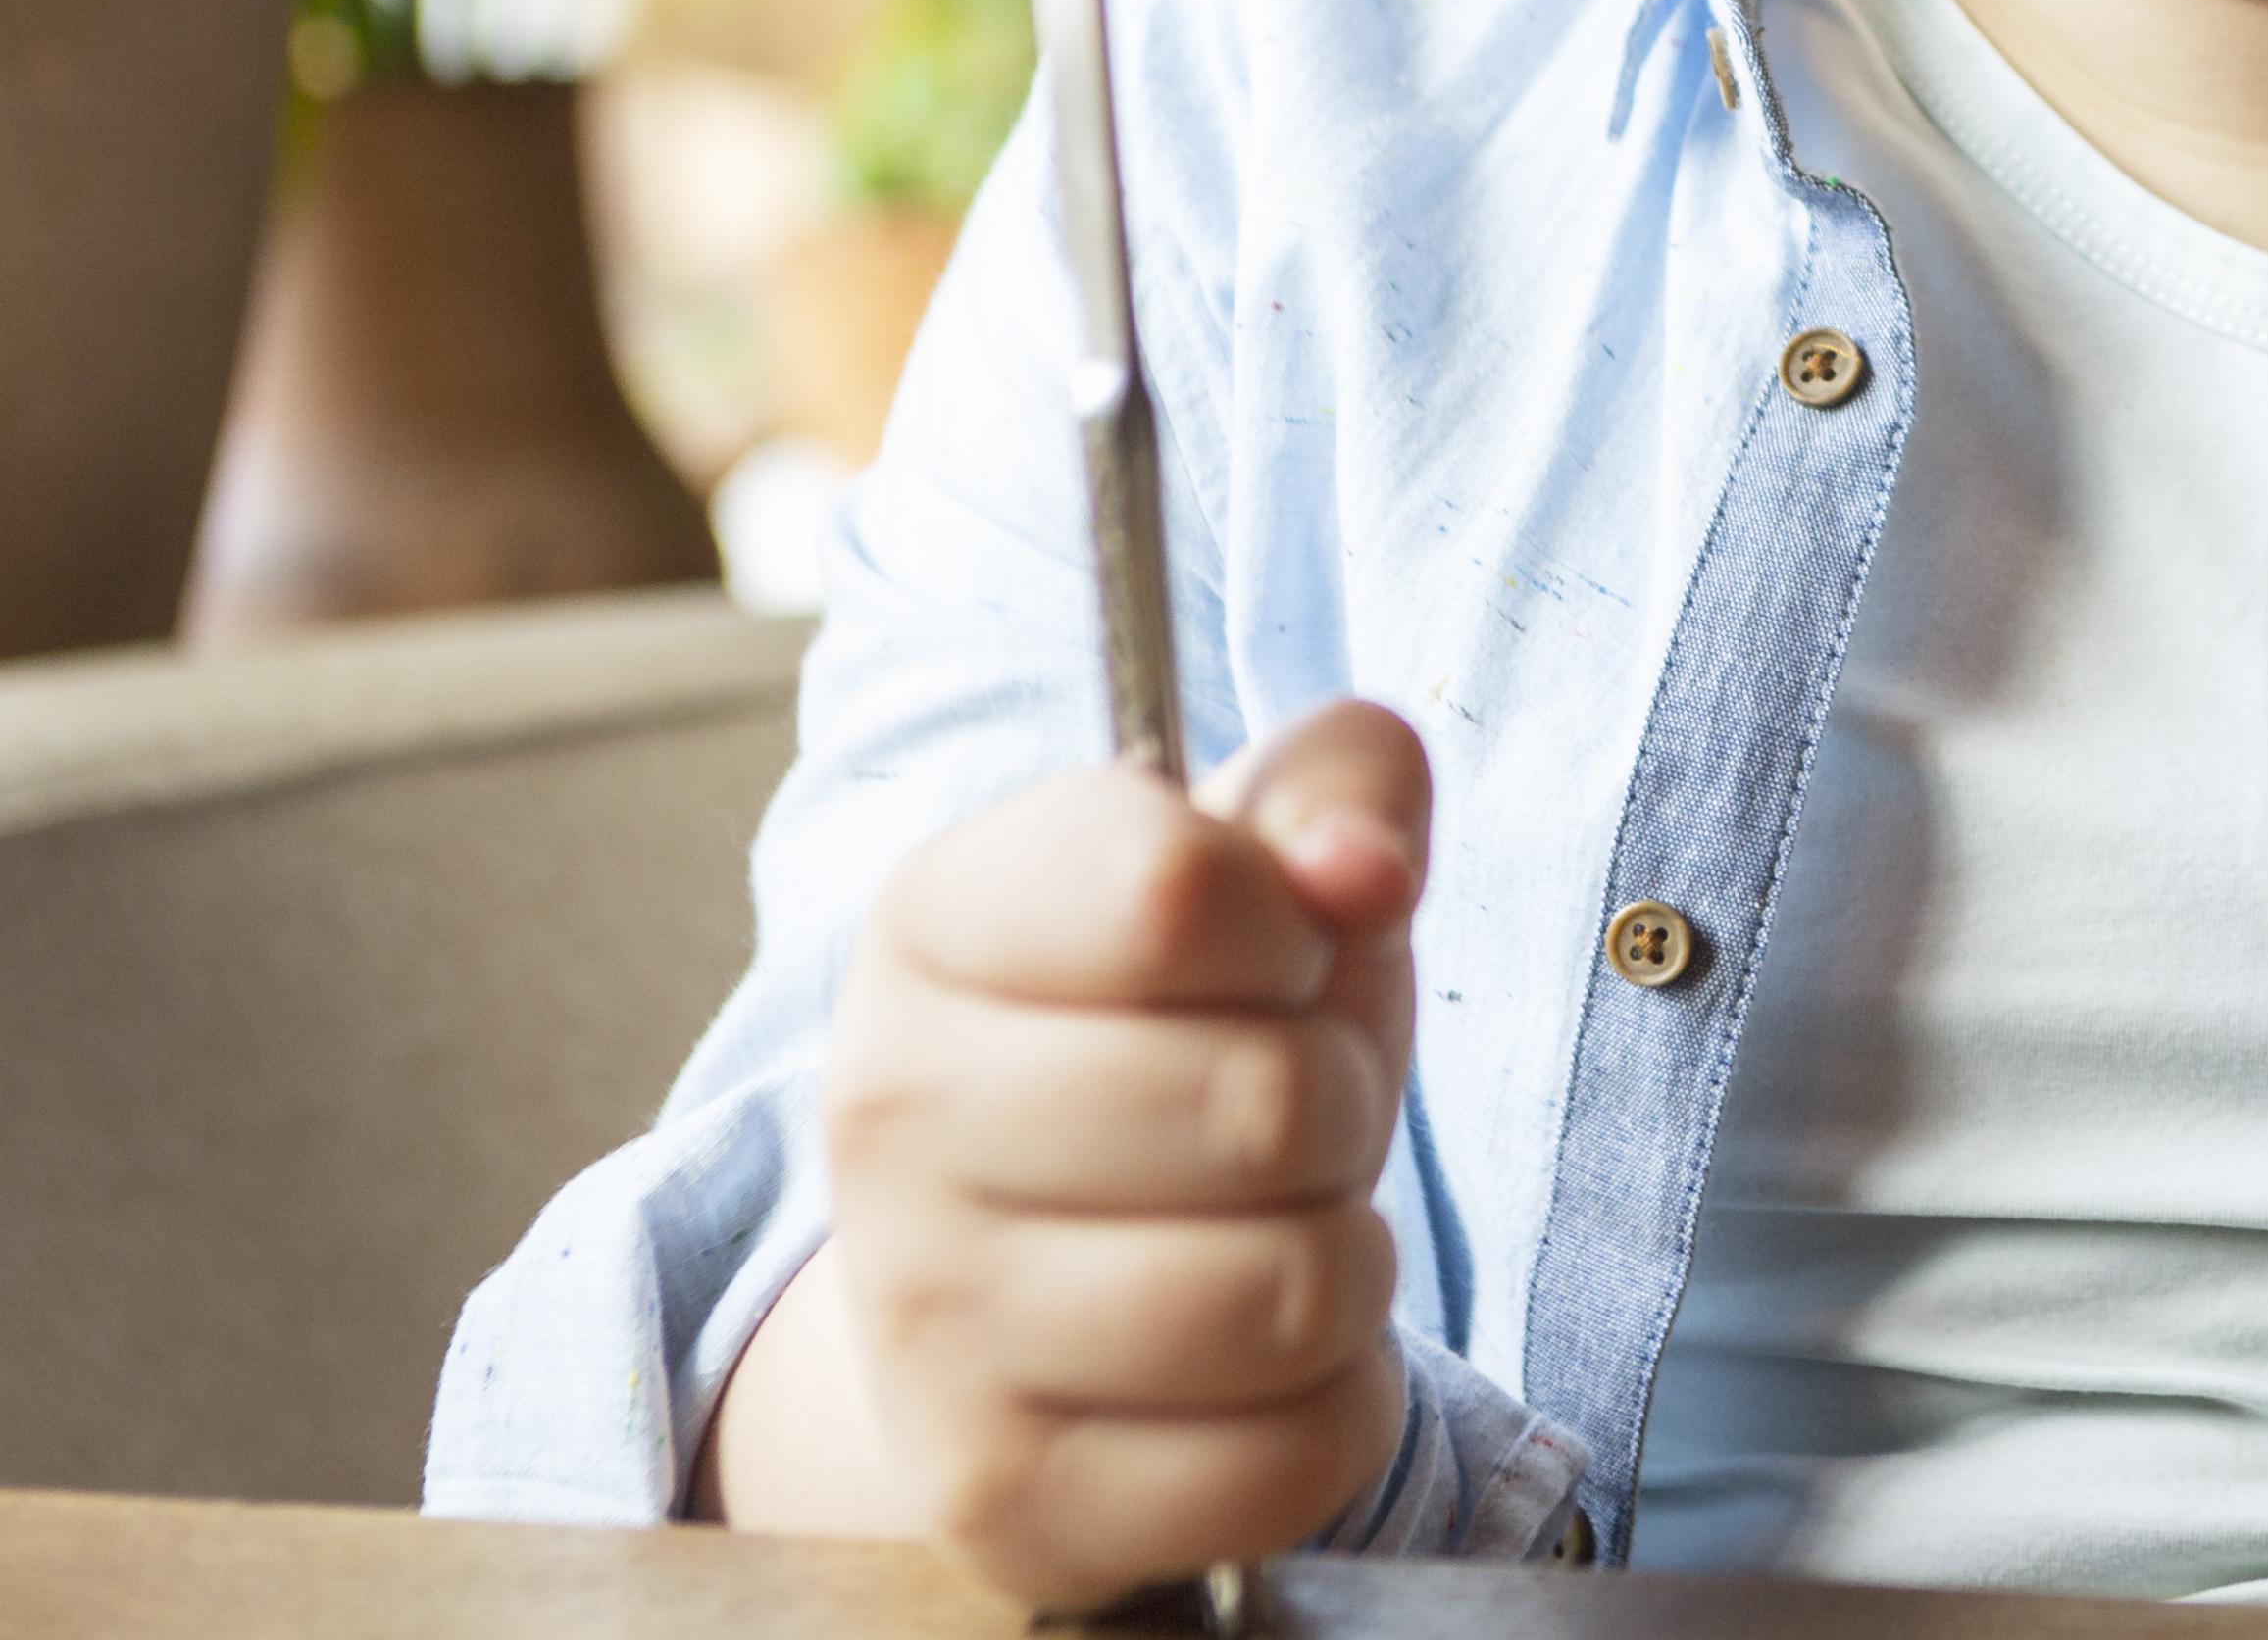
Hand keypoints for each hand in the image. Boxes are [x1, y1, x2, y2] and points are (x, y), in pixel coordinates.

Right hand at [722, 702, 1429, 1605]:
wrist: (1023, 1262)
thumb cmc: (1183, 1017)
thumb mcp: (1265, 859)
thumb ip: (1342, 786)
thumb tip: (1363, 869)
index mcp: (936, 916)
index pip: (1175, 891)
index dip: (1297, 920)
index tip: (1273, 946)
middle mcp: (886, 1114)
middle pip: (1269, 1104)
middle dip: (1339, 1102)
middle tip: (1276, 1111)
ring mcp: (924, 1325)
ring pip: (1293, 1293)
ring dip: (1345, 1257)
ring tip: (1263, 1226)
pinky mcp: (999, 1500)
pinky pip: (1296, 1460)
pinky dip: (1334, 1406)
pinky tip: (1250, 1362)